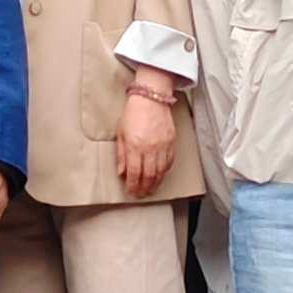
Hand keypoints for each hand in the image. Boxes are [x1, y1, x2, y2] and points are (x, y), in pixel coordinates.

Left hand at [114, 82, 179, 196]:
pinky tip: (160, 176)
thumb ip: (121, 154)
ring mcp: (162, 146)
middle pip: (148, 175)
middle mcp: (149, 148)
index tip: (131, 191)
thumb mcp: (121, 133)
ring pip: (160, 172)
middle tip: (141, 194)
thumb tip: (122, 172)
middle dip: (144, 188)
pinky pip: (169, 162)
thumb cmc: (133, 113)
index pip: (134, 173)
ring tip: (151, 189)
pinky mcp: (171, 142)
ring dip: (155, 183)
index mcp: (134, 146)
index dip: (132, 185)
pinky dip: (164, 172)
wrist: (151, 98)